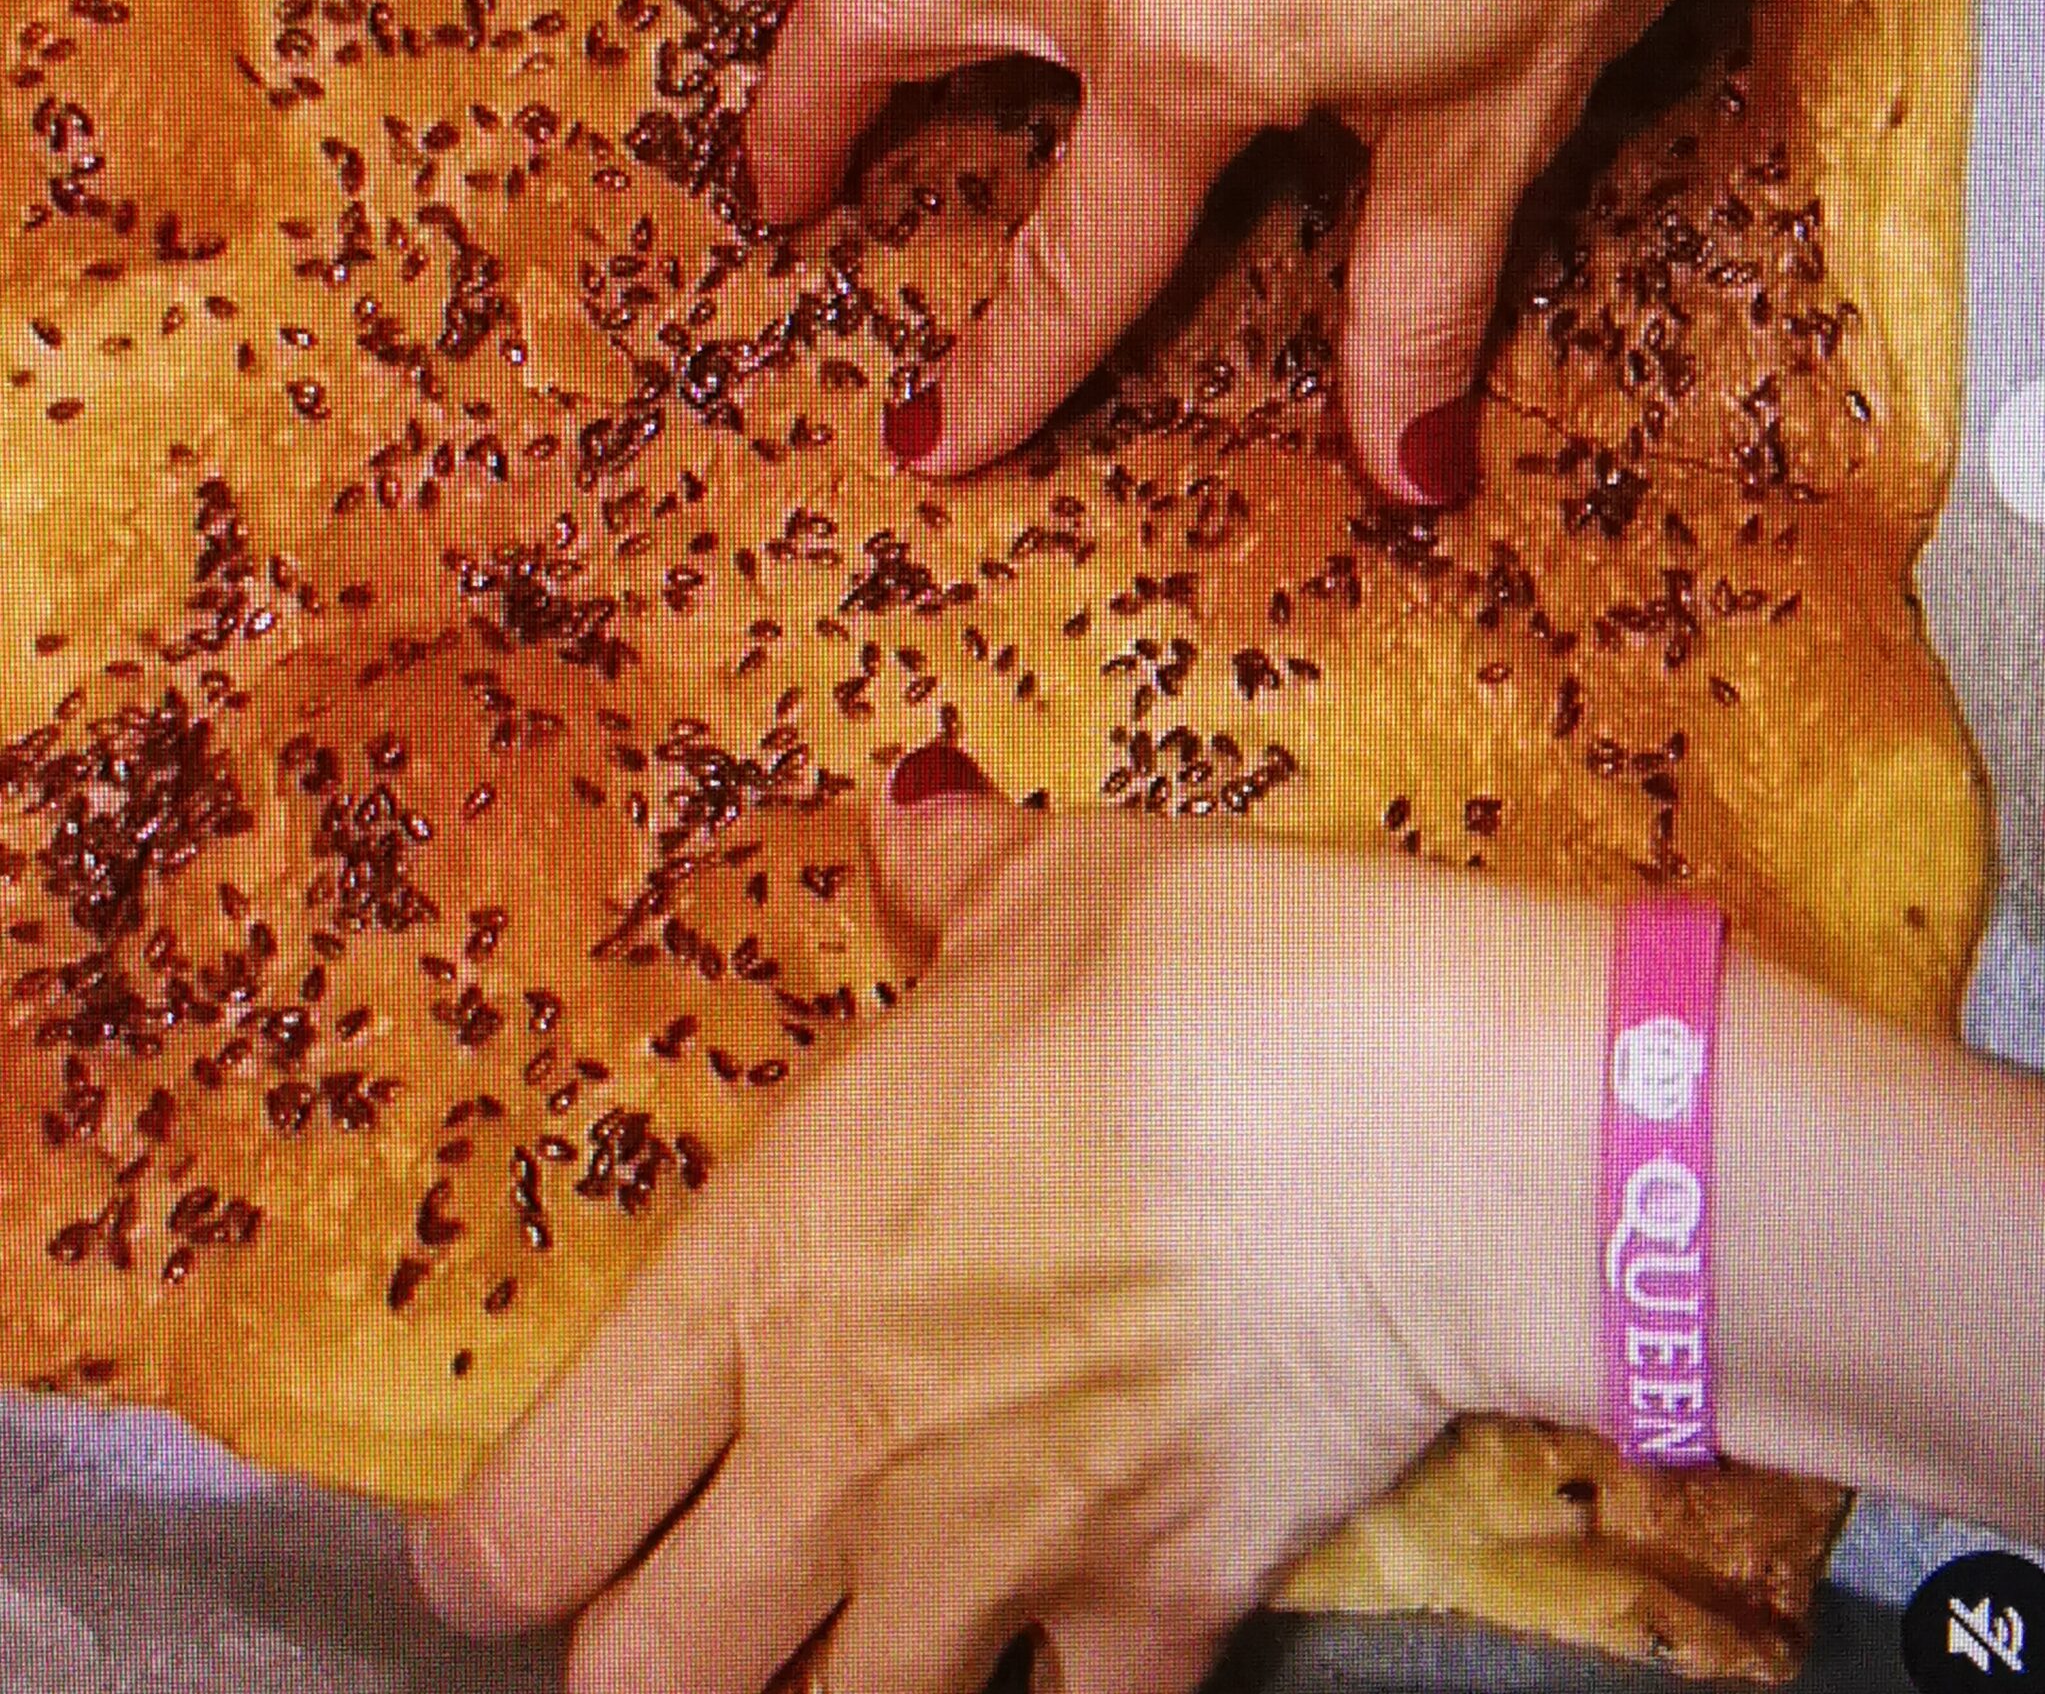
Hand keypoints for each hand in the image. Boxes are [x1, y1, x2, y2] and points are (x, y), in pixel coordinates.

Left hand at [403, 756, 1570, 1693]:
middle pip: (645, 1680)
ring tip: (842, 1654)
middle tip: (662, 1618)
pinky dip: (1057, 1691)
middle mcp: (847, 1448)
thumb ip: (952, 869)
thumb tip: (907, 807)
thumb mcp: (1062, 886)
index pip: (549, 1497)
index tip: (483, 1562)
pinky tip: (1073, 1640)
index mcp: (772, 1268)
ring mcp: (999, 1554)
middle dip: (629, 1668)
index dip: (488, 1554)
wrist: (1426, 1124)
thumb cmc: (1207, 979)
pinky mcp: (1163, 1612)